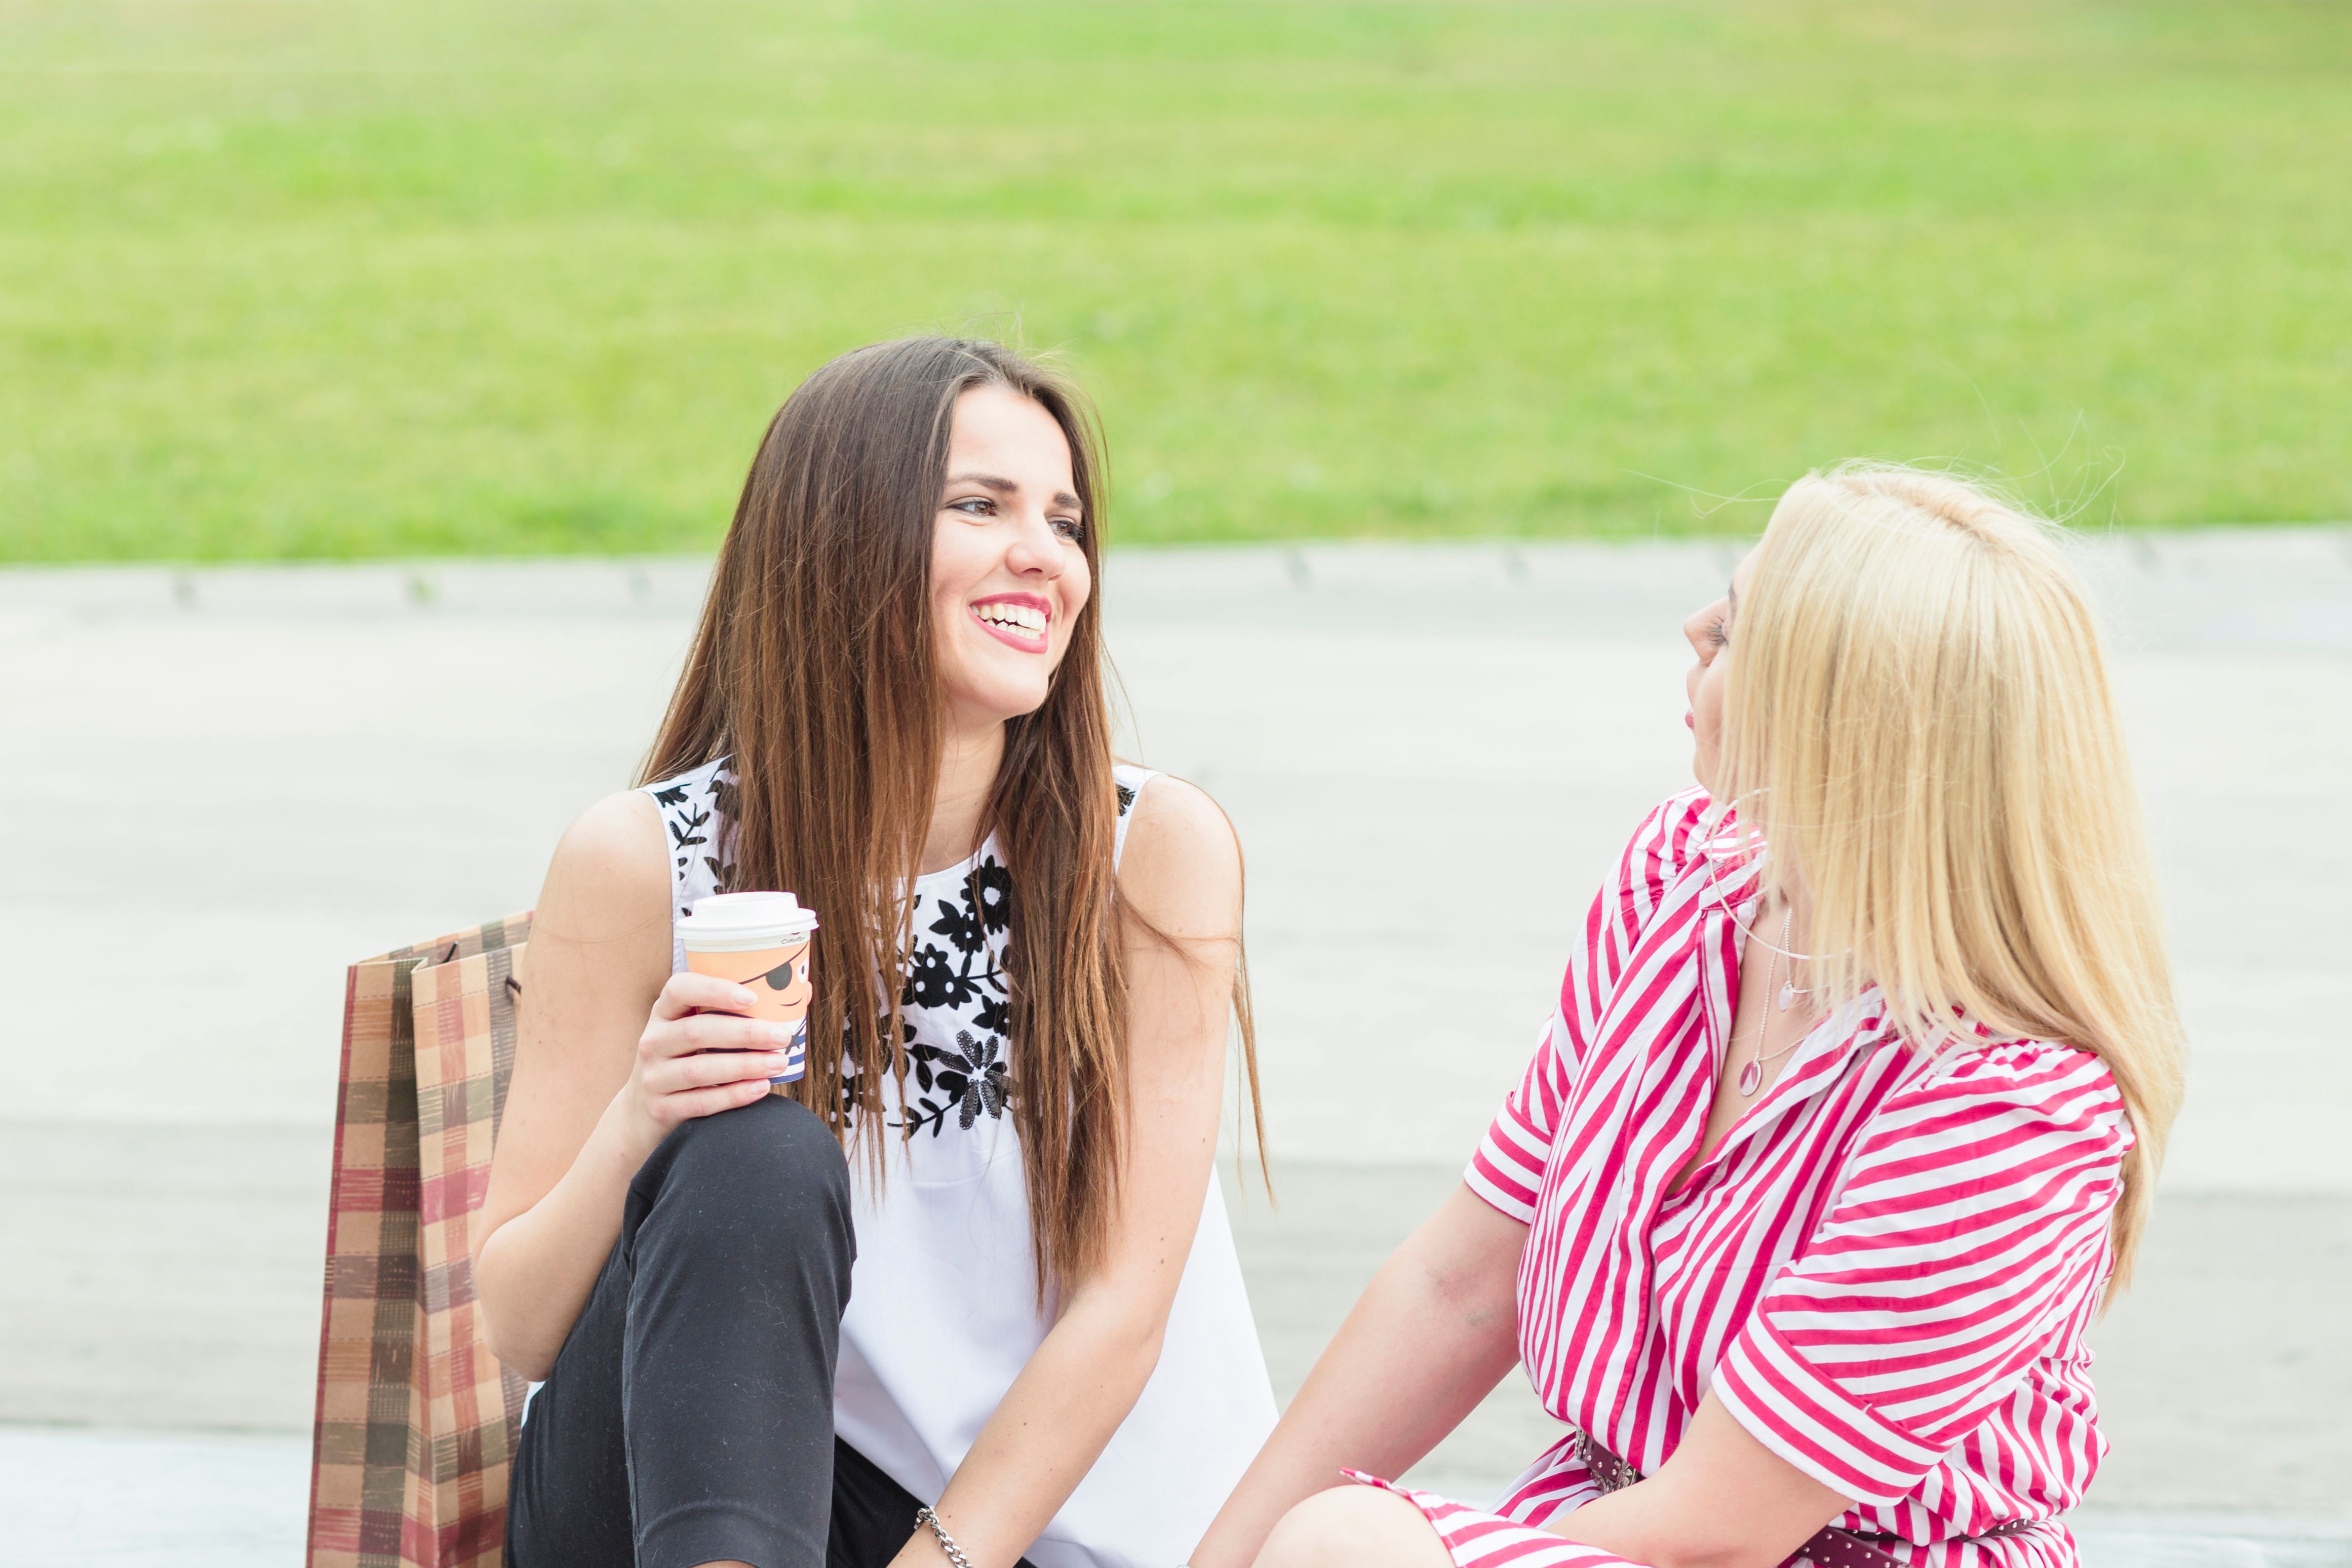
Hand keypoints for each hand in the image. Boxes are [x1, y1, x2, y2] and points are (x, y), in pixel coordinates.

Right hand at [616, 970, 798, 1157]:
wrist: (643, 1112)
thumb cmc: (688, 1059)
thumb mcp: (698, 1030)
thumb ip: (741, 1012)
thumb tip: (802, 991)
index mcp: (664, 1012)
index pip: (679, 989)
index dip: (714, 990)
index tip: (751, 997)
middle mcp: (653, 1041)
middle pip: (697, 1032)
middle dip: (745, 1034)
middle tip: (782, 1036)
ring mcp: (653, 1077)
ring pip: (700, 1070)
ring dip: (744, 1066)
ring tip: (779, 1063)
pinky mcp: (660, 1109)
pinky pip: (700, 1102)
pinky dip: (733, 1096)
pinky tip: (760, 1088)